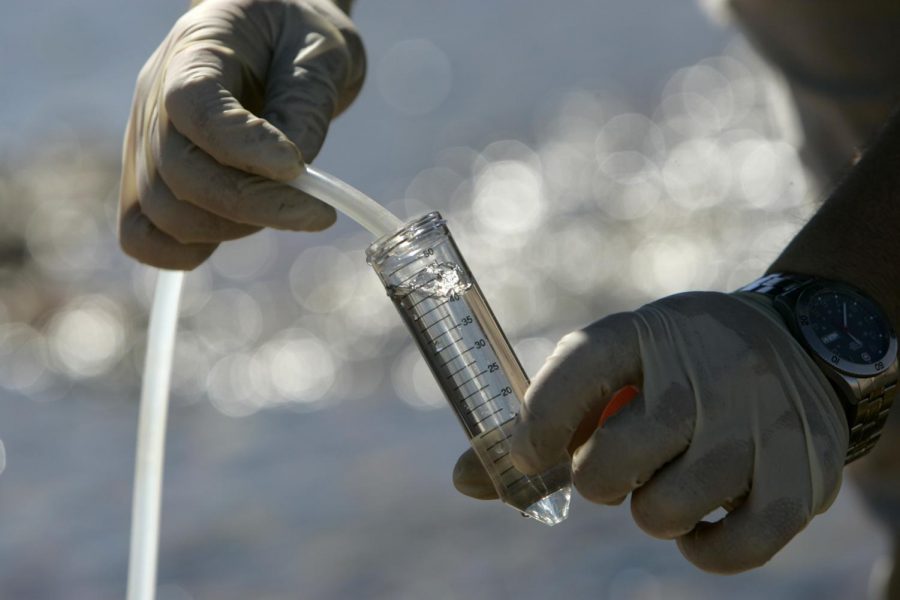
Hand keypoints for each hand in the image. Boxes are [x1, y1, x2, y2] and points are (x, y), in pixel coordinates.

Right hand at [119, 0, 364, 268]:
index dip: (241, 147)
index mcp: (197, 50)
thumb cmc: (298, 38)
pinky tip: (237, 233)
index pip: (193, 106)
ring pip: (164, 212)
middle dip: (253, 205)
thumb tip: (290, 178)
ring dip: (233, 228)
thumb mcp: (319, 52)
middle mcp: (156, 98)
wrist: (275, 39)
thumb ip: (305, 107)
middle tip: (318, 210)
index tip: (297, 168)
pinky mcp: (153, 181)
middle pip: (178, 171)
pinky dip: (185, 253)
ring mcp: (148, 142)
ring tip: (288, 210)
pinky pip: (142, 235)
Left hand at [453, 291, 848, 572]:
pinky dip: (705, 549)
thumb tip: (463, 482)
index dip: (536, 427)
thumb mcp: (611, 367)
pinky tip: (699, 522)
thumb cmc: (674, 368)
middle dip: (598, 481)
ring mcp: (759, 422)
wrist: (794, 343)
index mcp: (641, 333)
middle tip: (617, 465)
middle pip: (611, 463)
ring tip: (669, 478)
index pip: (572, 373)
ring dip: (652, 511)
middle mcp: (703, 371)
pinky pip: (735, 548)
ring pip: (665, 512)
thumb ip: (539, 424)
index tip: (530, 453)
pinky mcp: (804, 473)